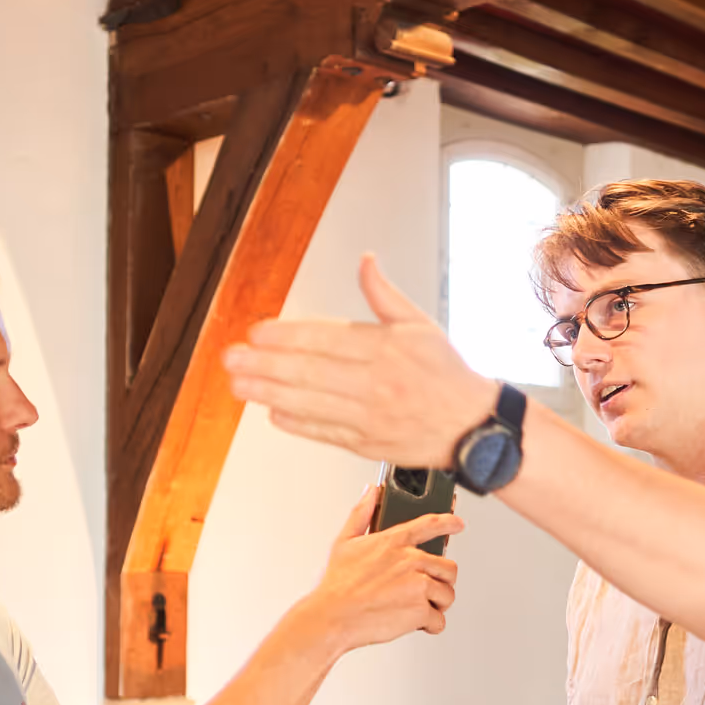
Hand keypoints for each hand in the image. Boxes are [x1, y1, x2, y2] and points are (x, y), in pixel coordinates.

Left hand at [224, 253, 498, 467]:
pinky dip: (298, 424)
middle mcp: (375, 384)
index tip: (257, 332)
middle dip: (265, 365)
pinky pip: (326, 433)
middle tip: (231, 358)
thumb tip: (366, 261)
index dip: (288, 337)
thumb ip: (384, 295)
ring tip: (238, 384)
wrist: (473, 427)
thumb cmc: (446, 374)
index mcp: (386, 349)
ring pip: (311, 403)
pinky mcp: (368, 444)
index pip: (326, 340)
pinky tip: (273, 412)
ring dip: (270, 393)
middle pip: (310, 373)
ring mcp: (369, 417)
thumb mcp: (420, 325)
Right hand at [303, 488, 463, 649]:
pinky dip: (430, 625)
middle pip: (448, 568)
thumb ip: (361, 513)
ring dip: (438, 603)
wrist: (331, 617)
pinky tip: (415, 622)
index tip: (458, 524)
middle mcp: (410, 561)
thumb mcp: (344, 541)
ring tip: (418, 607)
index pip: (430, 524)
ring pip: (448, 594)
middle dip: (441, 580)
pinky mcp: (419, 611)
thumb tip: (371, 491)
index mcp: (394, 541)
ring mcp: (418, 586)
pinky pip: (439, 620)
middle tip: (427, 590)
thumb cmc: (335, 584)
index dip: (448, 522)